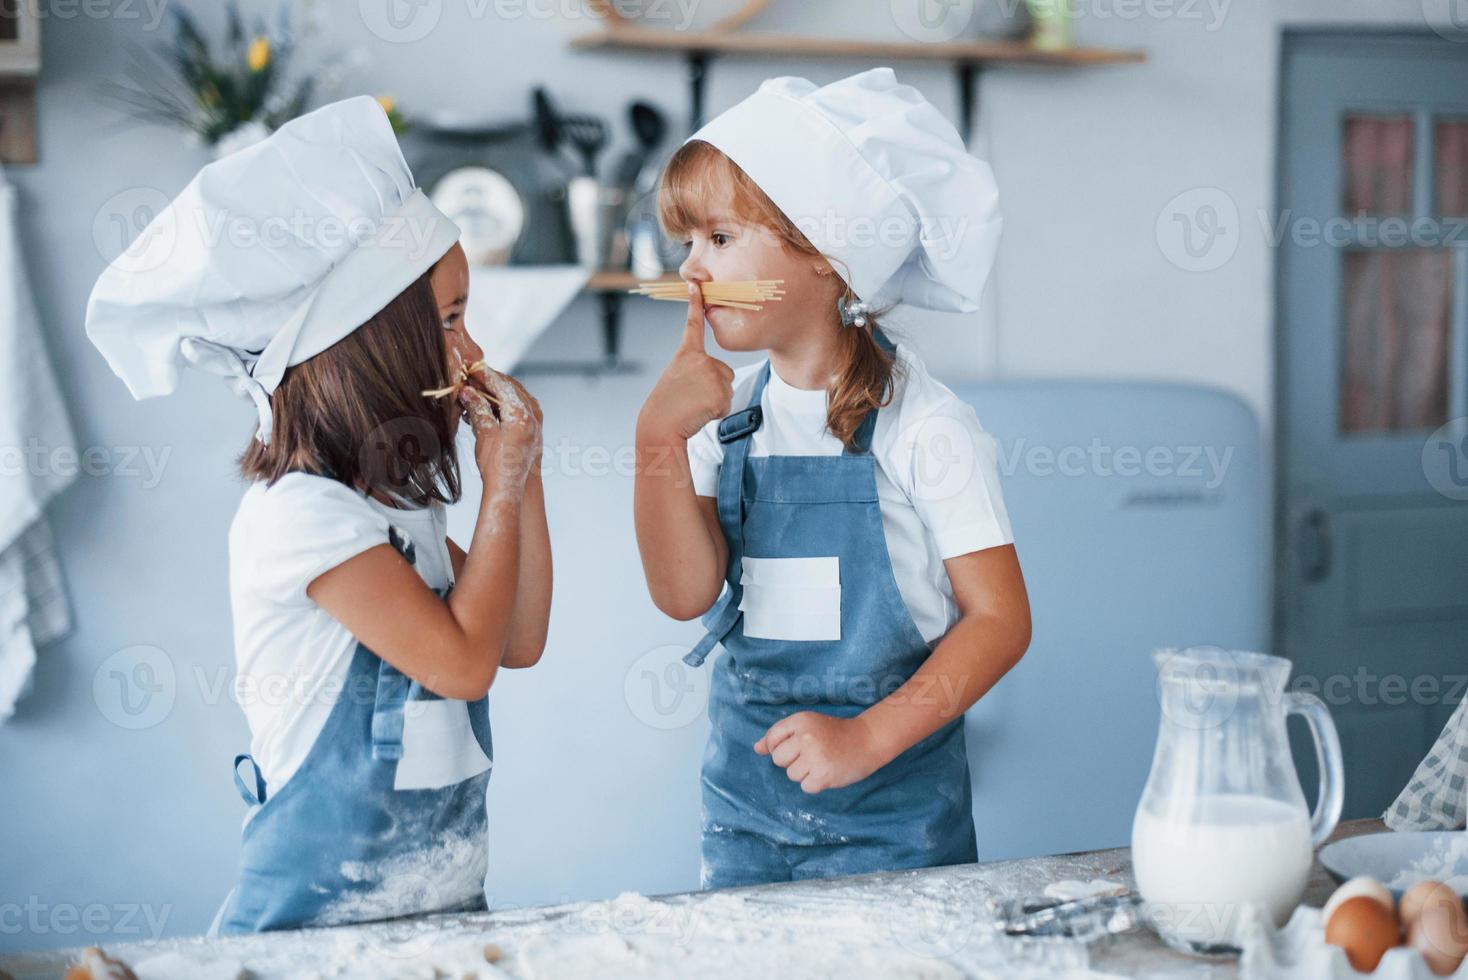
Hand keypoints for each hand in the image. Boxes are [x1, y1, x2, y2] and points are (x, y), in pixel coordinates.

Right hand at [458, 367, 542, 491]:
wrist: (511, 490)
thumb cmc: (497, 465)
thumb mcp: (484, 433)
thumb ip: (477, 408)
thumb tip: (467, 391)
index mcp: (521, 414)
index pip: (502, 384)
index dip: (485, 375)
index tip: (471, 369)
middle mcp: (532, 416)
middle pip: (512, 388)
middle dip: (492, 382)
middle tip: (473, 379)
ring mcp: (536, 424)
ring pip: (517, 398)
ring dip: (498, 394)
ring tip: (478, 393)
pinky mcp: (533, 433)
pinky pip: (521, 410)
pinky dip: (506, 406)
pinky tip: (491, 409)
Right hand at [637, 283, 734, 443]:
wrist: (661, 426)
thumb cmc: (668, 406)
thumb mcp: (678, 379)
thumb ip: (698, 370)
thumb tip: (720, 379)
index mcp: (685, 354)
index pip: (692, 325)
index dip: (695, 304)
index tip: (696, 285)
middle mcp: (700, 360)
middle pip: (724, 372)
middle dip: (714, 387)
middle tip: (691, 398)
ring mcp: (711, 375)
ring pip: (727, 388)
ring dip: (715, 400)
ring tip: (694, 406)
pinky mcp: (720, 393)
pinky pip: (727, 404)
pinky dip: (716, 412)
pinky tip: (700, 412)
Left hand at [754, 711, 886, 794]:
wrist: (867, 739)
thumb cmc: (834, 733)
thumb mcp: (807, 726)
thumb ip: (780, 736)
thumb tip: (756, 748)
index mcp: (800, 721)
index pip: (772, 739)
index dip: (780, 747)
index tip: (797, 746)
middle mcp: (805, 737)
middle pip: (778, 759)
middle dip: (792, 761)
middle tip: (812, 754)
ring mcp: (814, 757)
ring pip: (791, 774)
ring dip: (804, 773)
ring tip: (821, 762)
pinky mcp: (823, 775)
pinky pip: (805, 786)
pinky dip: (815, 783)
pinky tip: (827, 771)